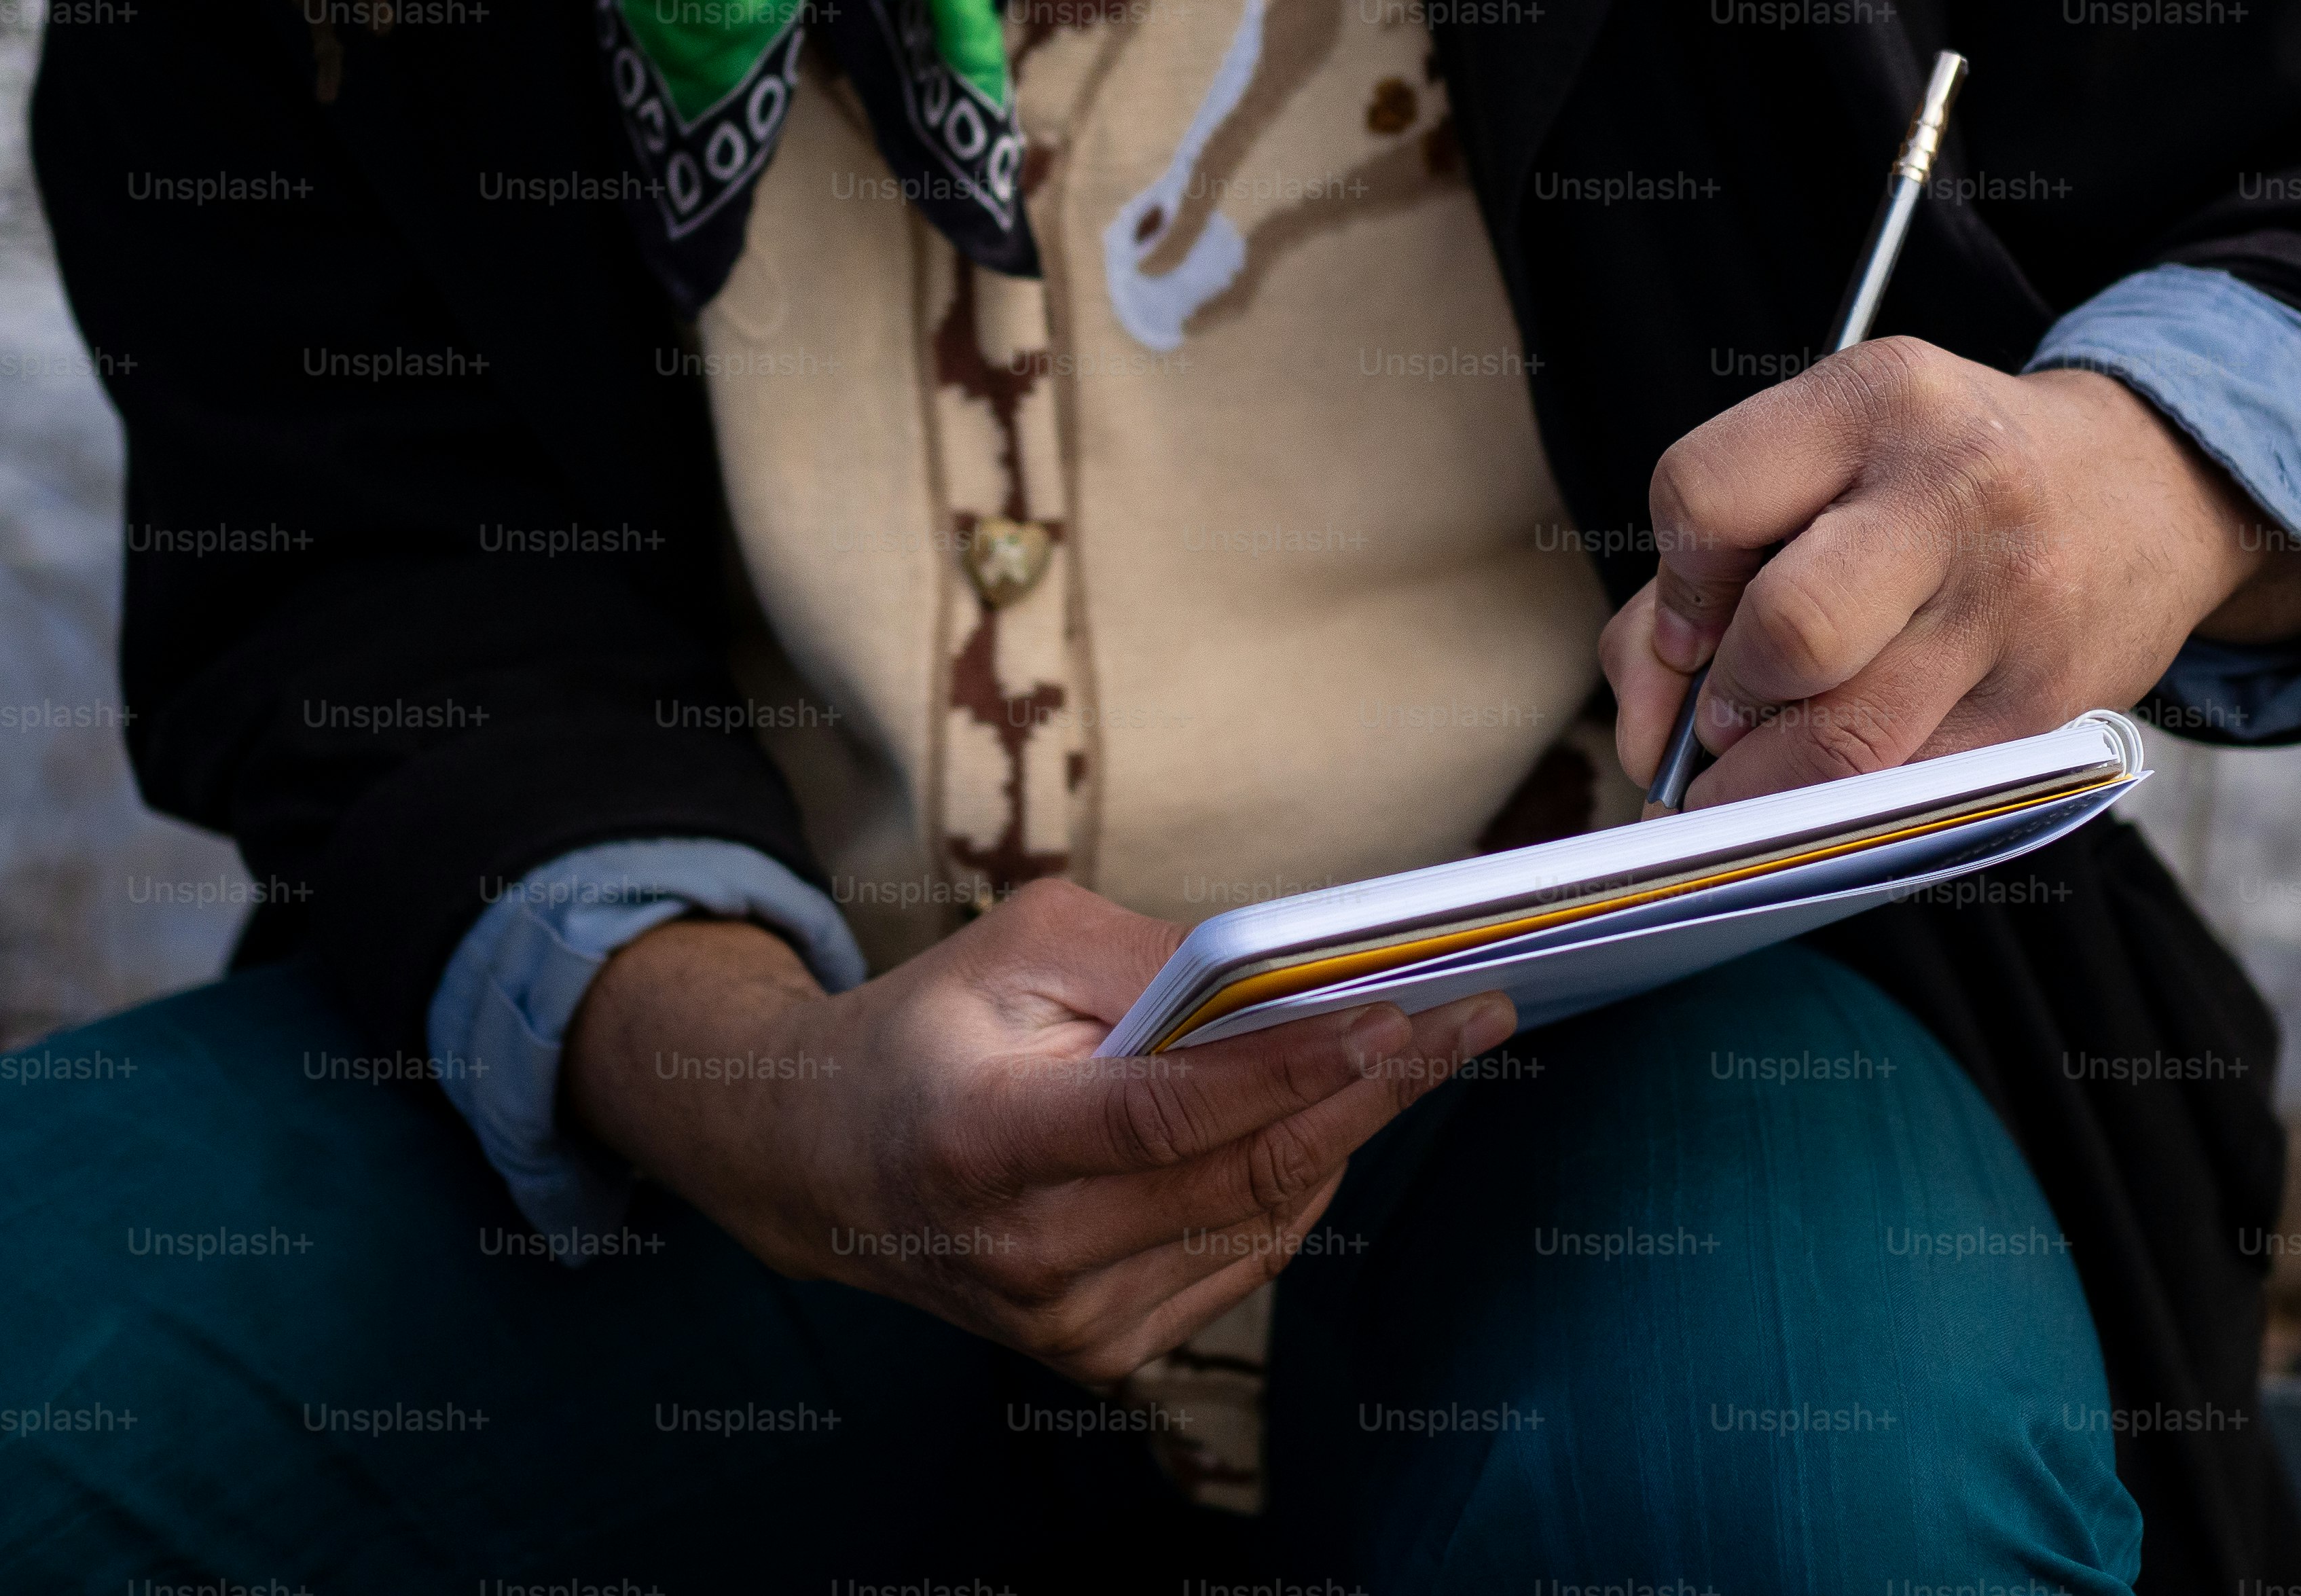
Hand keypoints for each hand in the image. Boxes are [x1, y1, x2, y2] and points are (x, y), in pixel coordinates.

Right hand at [562, 879, 1511, 1383]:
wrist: (830, 1164)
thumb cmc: (935, 1028)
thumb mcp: (1022, 945)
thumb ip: (1155, 959)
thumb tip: (1291, 972)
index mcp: (984, 1141)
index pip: (1170, 1113)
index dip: (1292, 1065)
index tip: (1394, 1012)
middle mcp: (1027, 1255)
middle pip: (1241, 1174)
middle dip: (1372, 1089)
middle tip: (1470, 1019)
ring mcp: (1066, 1325)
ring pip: (1263, 1223)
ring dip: (1352, 1133)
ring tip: (1421, 1052)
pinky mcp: (1099, 1355)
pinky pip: (1242, 1263)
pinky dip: (1299, 1187)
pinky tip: (1331, 1120)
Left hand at [1601, 341, 2300, 808]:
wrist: (2148, 490)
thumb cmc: (1939, 478)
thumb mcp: (1830, 452)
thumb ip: (1703, 562)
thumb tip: (1644, 731)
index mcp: (1875, 400)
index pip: (1702, 498)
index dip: (1670, 586)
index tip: (1685, 626)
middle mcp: (1952, 493)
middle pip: (1788, 634)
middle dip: (1722, 702)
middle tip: (1720, 717)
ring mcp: (2011, 608)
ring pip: (1845, 745)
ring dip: (1763, 786)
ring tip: (1752, 770)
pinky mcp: (2042, 708)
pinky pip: (1902, 791)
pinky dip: (1838, 807)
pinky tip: (1832, 779)